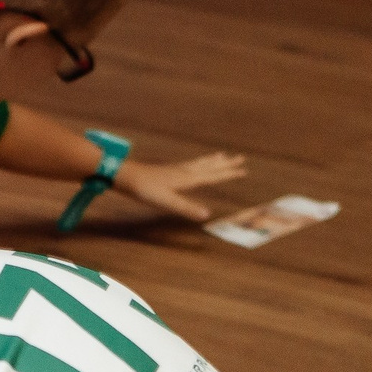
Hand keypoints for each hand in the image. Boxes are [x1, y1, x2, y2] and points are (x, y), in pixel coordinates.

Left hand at [116, 152, 246, 221]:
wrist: (127, 176)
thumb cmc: (147, 190)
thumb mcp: (168, 202)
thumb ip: (187, 208)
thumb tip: (207, 215)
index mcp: (188, 179)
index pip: (213, 176)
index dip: (229, 174)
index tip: (244, 170)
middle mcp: (185, 171)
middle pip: (210, 166)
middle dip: (226, 164)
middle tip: (241, 158)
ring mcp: (176, 170)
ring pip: (200, 163)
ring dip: (213, 160)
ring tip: (222, 155)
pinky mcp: (168, 170)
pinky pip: (190, 164)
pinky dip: (199, 162)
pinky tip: (194, 165)